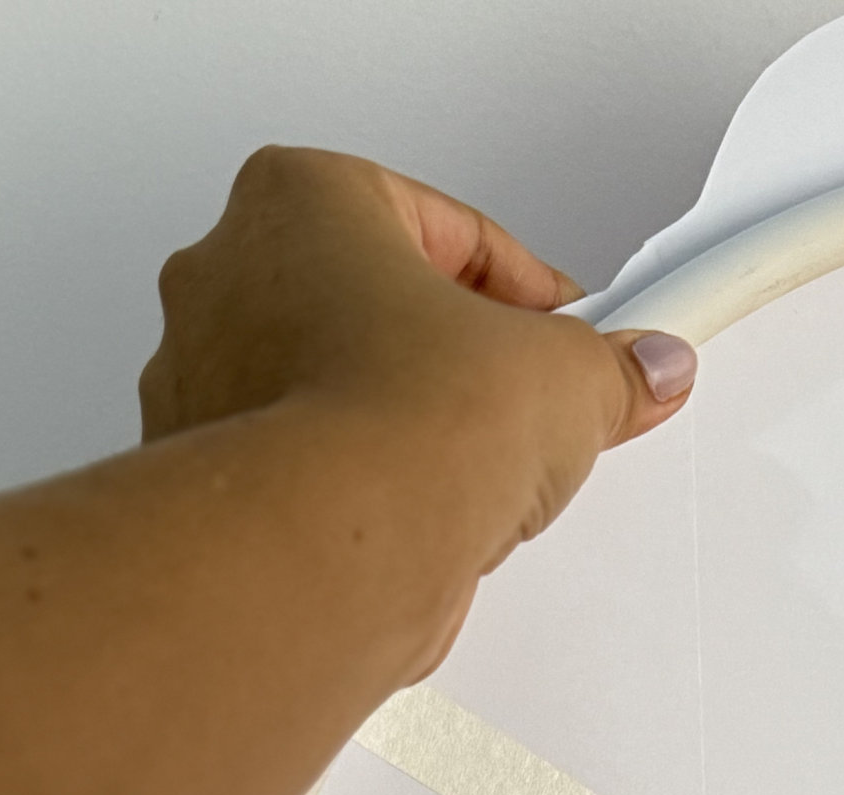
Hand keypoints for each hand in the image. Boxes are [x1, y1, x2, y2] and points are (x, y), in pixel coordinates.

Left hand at [138, 148, 693, 634]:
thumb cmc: (400, 425)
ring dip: (409, 426)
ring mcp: (203, 377)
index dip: (529, 294)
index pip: (446, 233)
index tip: (571, 334)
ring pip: (338, 389)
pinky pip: (311, 467)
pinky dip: (364, 491)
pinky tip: (421, 518)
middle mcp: (227, 272)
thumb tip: (640, 369)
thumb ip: (608, 366)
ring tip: (473, 473)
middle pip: (380, 306)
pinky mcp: (213, 477)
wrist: (331, 548)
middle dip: (457, 356)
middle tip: (522, 401)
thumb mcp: (564, 377)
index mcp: (299, 198)